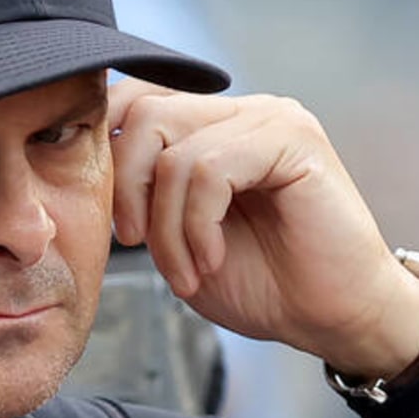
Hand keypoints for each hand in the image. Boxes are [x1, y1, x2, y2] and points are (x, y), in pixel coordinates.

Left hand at [105, 79, 418, 378]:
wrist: (331, 318)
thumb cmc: (261, 283)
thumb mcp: (175, 238)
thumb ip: (140, 195)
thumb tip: (88, 162)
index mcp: (210, 125)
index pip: (132, 99)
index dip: (105, 154)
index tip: (119, 223)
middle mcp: (240, 111)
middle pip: (142, 113)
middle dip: (126, 190)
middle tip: (137, 245)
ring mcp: (270, 118)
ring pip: (172, 151)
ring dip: (166, 226)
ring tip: (189, 270)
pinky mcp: (294, 138)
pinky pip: (209, 169)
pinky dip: (197, 225)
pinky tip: (211, 259)